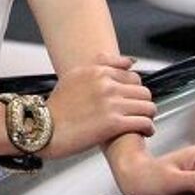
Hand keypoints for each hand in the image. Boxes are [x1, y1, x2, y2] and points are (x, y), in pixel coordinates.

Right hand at [41, 54, 155, 158]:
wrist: (45, 129)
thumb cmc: (59, 106)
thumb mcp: (76, 76)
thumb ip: (103, 65)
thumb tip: (130, 62)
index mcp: (97, 71)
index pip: (132, 75)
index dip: (135, 90)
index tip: (132, 100)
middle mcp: (105, 84)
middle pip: (143, 90)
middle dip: (143, 103)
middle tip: (138, 113)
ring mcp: (110, 103)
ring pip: (148, 106)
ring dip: (148, 115)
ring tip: (141, 123)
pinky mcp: (114, 123)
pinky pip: (144, 122)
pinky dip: (148, 128)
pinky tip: (143, 132)